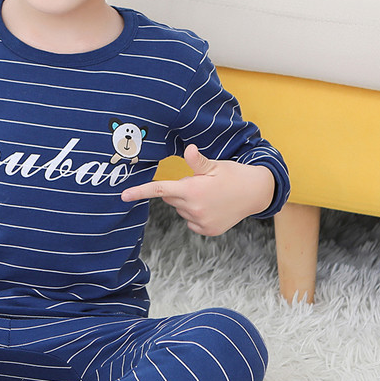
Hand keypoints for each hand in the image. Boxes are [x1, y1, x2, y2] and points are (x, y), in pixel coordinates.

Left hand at [121, 144, 274, 235]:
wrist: (256, 193)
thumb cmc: (233, 174)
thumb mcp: (215, 165)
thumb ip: (198, 161)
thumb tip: (189, 149)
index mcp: (192, 190)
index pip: (160, 190)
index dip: (139, 192)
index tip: (123, 196)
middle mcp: (193, 209)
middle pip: (171, 198)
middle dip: (179, 190)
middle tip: (199, 182)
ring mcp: (200, 222)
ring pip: (181, 210)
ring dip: (188, 202)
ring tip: (210, 194)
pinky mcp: (207, 231)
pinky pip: (191, 221)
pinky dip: (196, 214)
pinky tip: (212, 206)